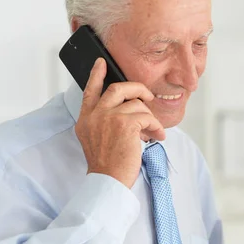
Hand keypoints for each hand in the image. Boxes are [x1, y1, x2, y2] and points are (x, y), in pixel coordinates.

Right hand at [75, 58, 165, 187]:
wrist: (107, 180)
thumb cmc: (107, 165)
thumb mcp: (97, 139)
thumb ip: (105, 122)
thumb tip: (132, 109)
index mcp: (86, 118)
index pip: (90, 90)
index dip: (96, 74)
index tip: (102, 63)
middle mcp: (95, 115)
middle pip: (119, 88)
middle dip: (138, 89)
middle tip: (148, 96)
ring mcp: (109, 117)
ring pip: (138, 105)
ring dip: (150, 119)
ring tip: (154, 132)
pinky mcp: (125, 124)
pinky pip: (147, 117)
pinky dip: (156, 127)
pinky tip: (158, 137)